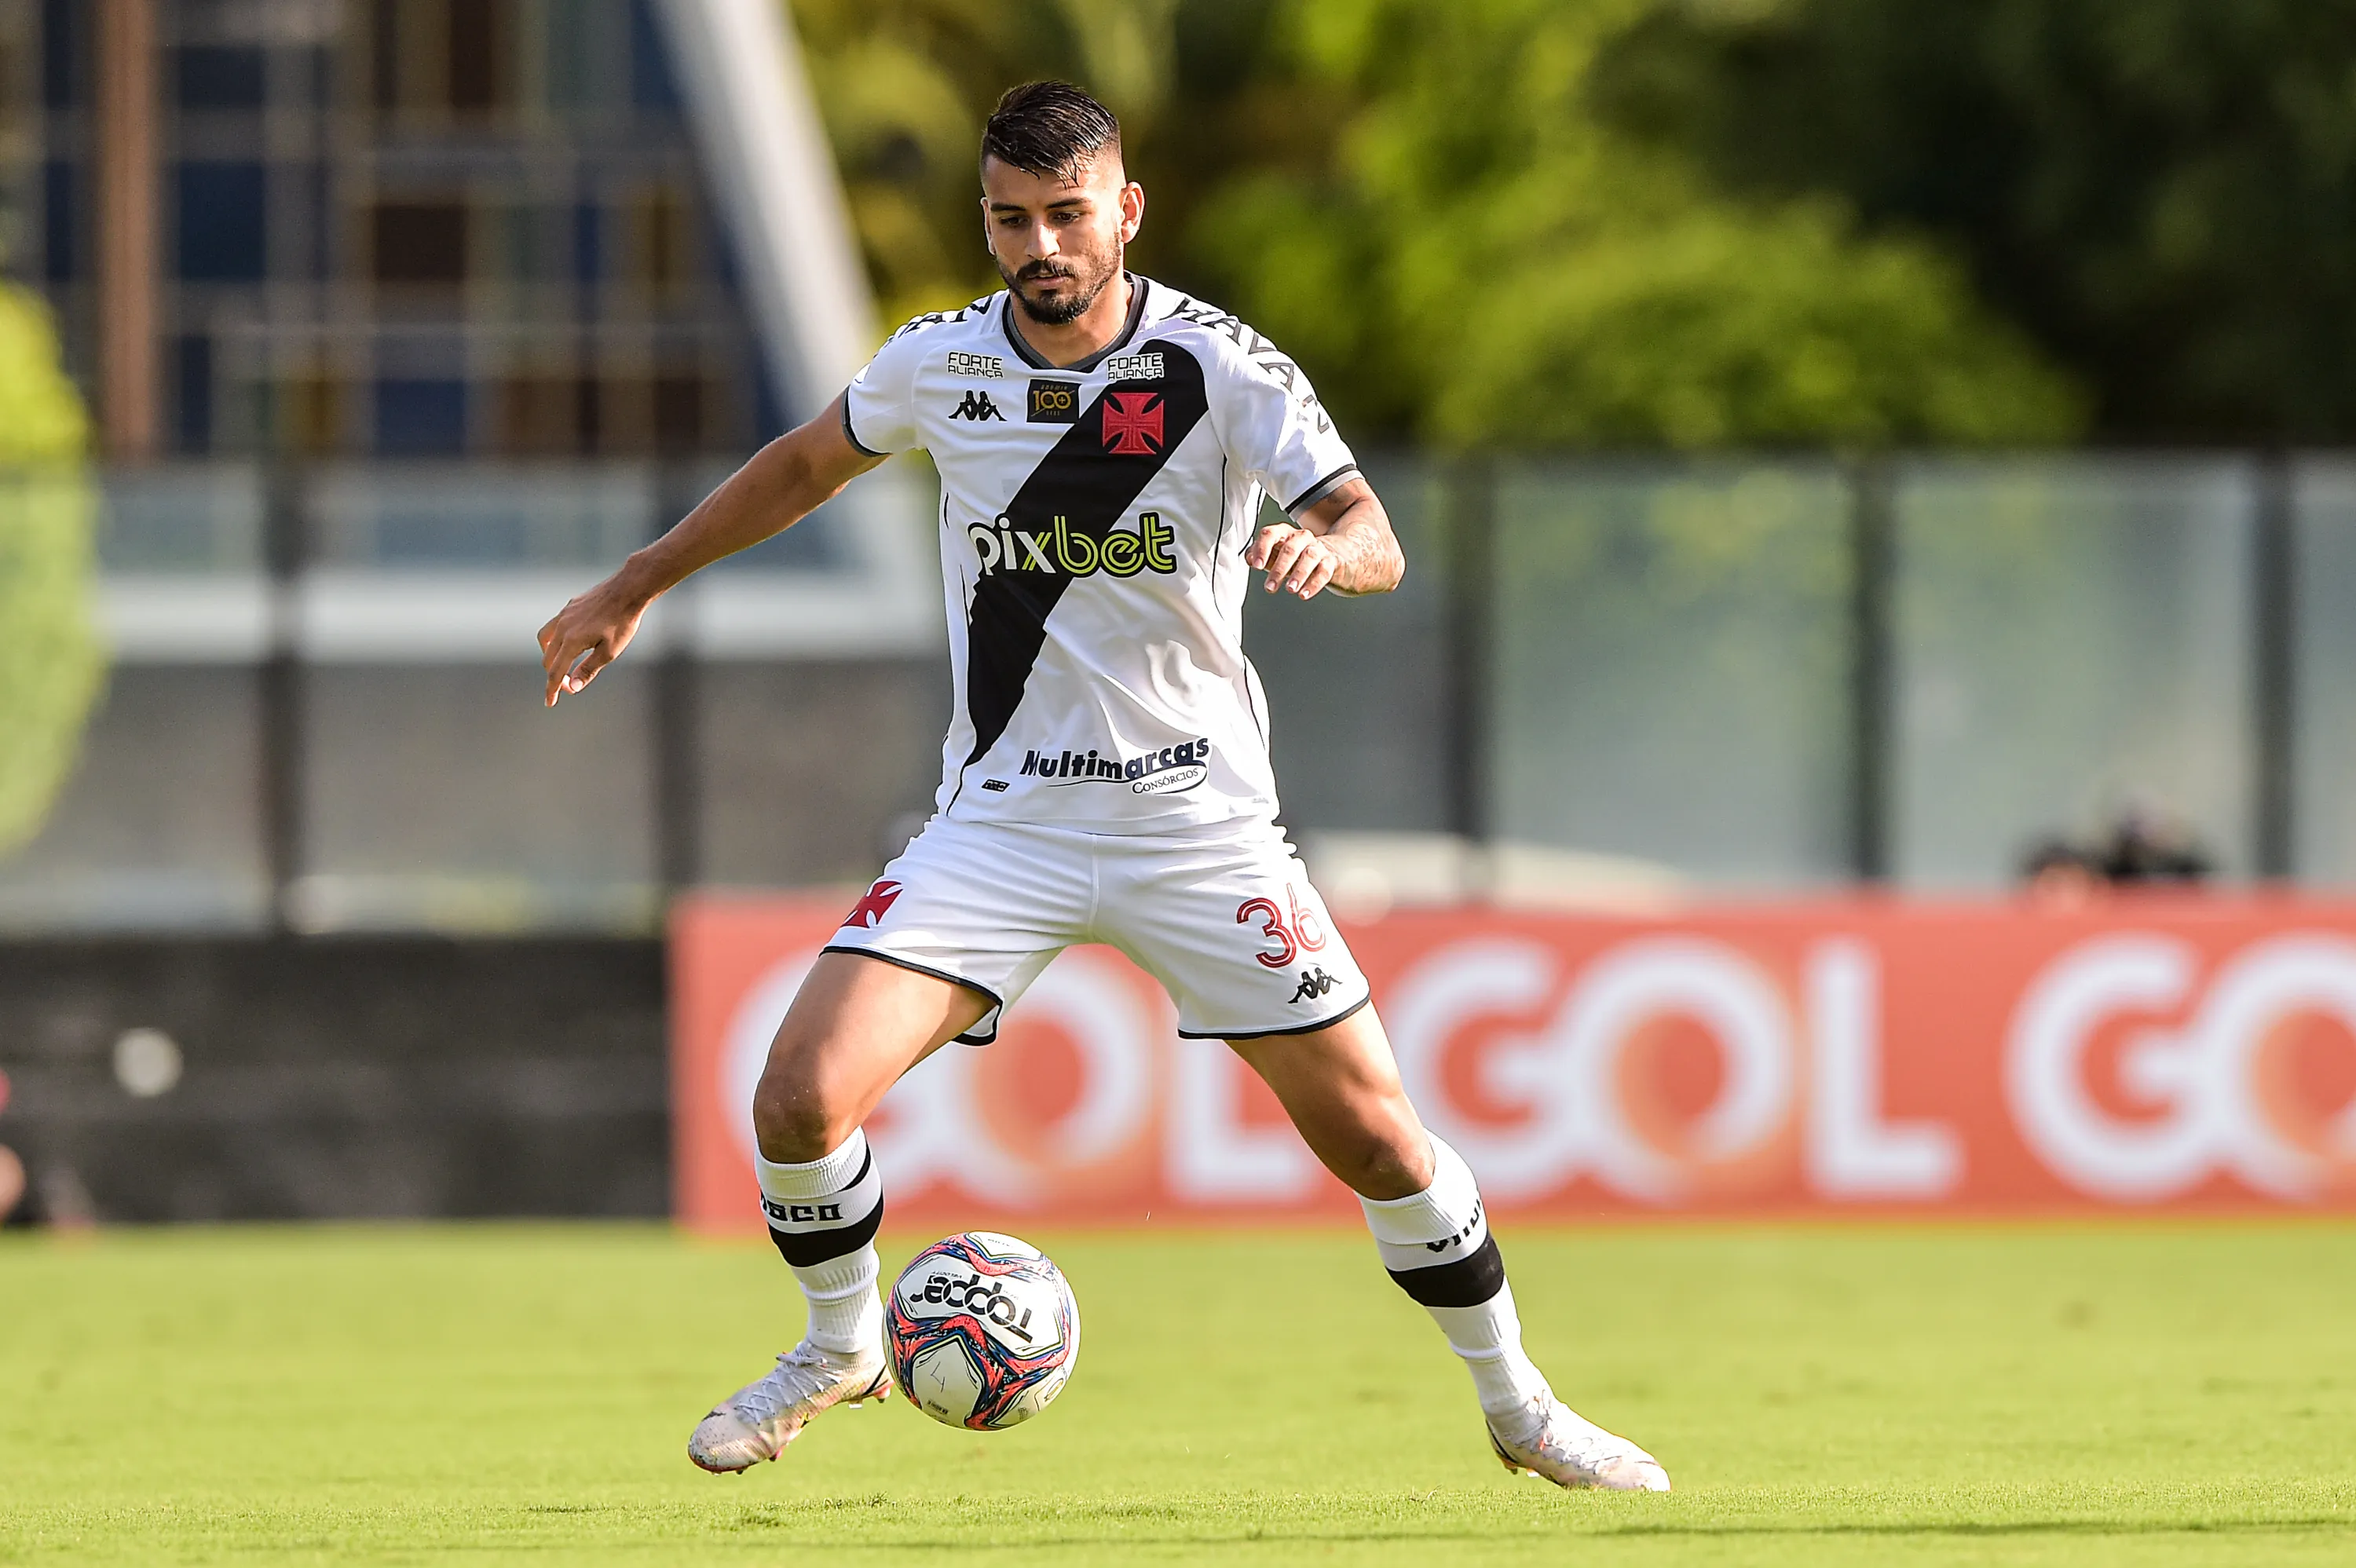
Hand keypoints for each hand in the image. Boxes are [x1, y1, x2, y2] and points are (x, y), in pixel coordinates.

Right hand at [537, 579, 651, 706]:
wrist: (628, 590)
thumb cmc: (623, 622)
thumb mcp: (610, 651)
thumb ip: (589, 669)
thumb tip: (573, 687)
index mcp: (571, 641)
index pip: (556, 672)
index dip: (552, 689)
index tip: (550, 703)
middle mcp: (562, 627)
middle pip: (548, 658)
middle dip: (554, 675)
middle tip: (569, 686)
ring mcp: (564, 614)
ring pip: (545, 639)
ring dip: (549, 656)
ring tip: (561, 665)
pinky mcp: (569, 606)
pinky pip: (554, 625)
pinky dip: (555, 639)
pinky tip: (569, 641)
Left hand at [1247, 523, 1341, 600]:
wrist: (1325, 555)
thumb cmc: (1293, 556)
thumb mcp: (1273, 554)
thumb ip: (1257, 555)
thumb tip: (1249, 558)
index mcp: (1283, 532)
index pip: (1270, 534)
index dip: (1262, 549)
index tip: (1256, 565)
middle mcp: (1301, 537)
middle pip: (1290, 548)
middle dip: (1279, 569)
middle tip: (1270, 587)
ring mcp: (1317, 547)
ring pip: (1309, 557)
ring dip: (1299, 574)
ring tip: (1290, 590)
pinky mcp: (1330, 561)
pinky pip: (1324, 571)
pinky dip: (1314, 584)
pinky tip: (1304, 594)